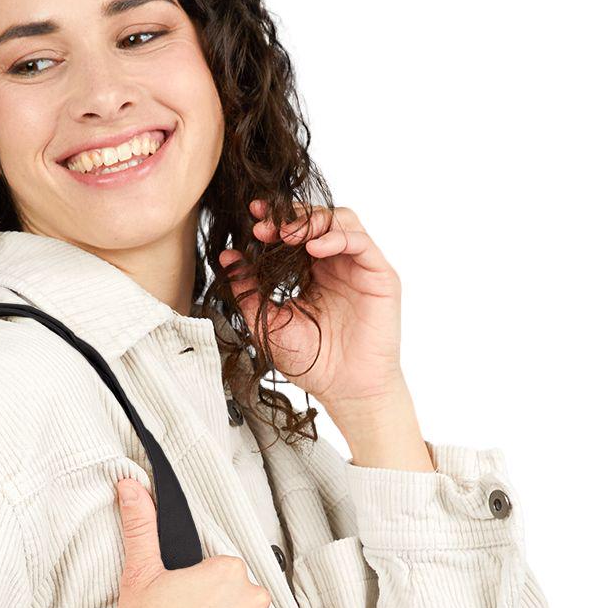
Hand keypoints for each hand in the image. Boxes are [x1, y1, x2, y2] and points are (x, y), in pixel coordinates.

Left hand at [217, 201, 405, 410]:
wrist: (346, 390)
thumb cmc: (313, 362)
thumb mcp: (269, 323)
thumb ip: (249, 291)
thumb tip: (227, 258)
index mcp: (312, 272)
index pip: (296, 232)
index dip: (275, 220)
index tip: (252, 218)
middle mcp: (337, 264)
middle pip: (318, 219)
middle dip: (289, 216)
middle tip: (263, 226)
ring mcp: (359, 267)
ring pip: (342, 221)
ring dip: (312, 221)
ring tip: (286, 234)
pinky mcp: (380, 276)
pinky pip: (361, 242)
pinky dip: (337, 238)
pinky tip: (314, 248)